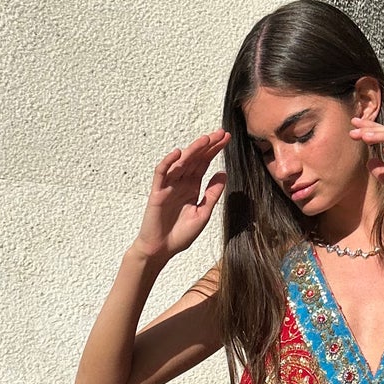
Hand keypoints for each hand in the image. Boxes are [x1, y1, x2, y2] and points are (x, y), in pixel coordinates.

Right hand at [134, 131, 228, 261]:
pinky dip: (168, 162)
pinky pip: (162, 173)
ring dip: (192, 150)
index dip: (214, 151)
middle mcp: (181, 183)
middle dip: (207, 146)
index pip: (204, 164)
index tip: (226, 139)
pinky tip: (178, 153)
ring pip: (181, 163)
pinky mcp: (158, 192)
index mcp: (192, 187)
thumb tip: (223, 173)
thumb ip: (212, 194)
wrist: (162, 249)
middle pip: (195, 159)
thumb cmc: (180, 235)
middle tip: (220, 133)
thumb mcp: (203, 214)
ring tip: (205, 140)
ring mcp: (169, 186)